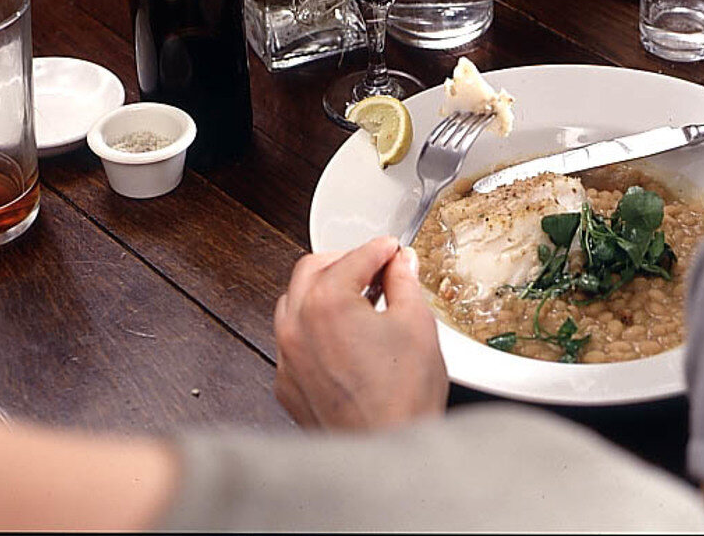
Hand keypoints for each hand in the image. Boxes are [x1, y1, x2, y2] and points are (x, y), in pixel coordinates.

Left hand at [274, 236, 447, 429]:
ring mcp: (288, 358)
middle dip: (345, 262)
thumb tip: (400, 265)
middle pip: (312, 269)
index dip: (380, 249)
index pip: (354, 257)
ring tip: (356, 299)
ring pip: (294, 302)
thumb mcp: (416, 323)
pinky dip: (312, 328)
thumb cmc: (400, 399)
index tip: (392, 251)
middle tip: (374, 268)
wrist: (386, 454)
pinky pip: (292, 341)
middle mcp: (297, 326)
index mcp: (326, 303)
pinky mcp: (287, 384)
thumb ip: (404, 282)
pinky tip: (341, 337)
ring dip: (322, 291)